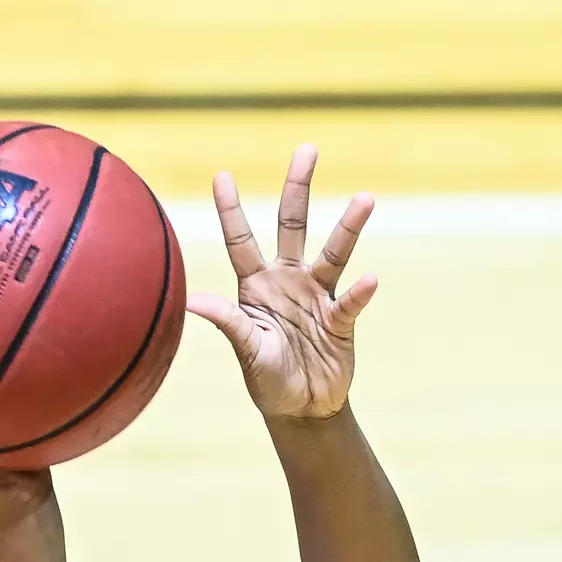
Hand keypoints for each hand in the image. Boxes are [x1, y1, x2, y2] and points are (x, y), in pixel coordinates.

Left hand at [187, 145, 378, 420]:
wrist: (303, 411)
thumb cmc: (268, 380)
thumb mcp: (246, 349)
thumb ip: (227, 322)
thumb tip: (192, 301)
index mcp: (255, 287)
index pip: (241, 241)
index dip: (230, 210)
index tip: (221, 175)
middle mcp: (287, 282)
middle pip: (293, 225)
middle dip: (298, 188)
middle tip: (307, 149)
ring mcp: (317, 297)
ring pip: (334, 252)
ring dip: (349, 226)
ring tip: (365, 198)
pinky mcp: (341, 320)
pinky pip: (351, 301)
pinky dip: (359, 292)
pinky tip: (369, 280)